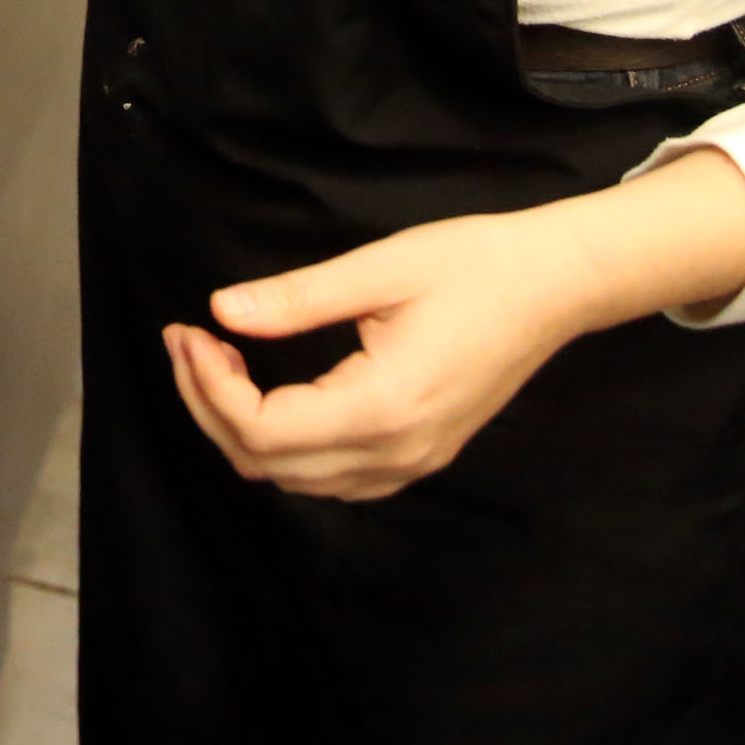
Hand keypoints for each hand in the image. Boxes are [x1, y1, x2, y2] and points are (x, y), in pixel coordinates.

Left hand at [163, 149, 744, 499]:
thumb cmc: (474, 265)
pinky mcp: (420, 455)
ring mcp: (412, 462)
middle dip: (210, 406)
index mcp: (383, 406)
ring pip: (296, 479)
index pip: (262, 430)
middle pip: (267, 464)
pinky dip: (285, 446)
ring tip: (218, 361)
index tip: (189, 332)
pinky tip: (270, 392)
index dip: (208, 387)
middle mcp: (396, 451)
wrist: (554, 285)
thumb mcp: (378, 268)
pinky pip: (333, 478)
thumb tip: (222, 311)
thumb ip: (296, 298)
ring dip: (243, 428)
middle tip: (189, 343)